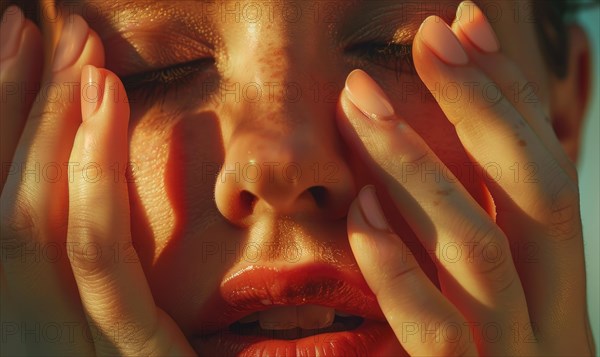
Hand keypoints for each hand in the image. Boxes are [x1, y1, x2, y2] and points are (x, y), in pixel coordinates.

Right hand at [0, 8, 193, 355]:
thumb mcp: (121, 313)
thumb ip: (95, 257)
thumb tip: (76, 171)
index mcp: (25, 317)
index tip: (14, 50)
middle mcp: (23, 334)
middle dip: (10, 108)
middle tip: (31, 25)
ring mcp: (61, 351)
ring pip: (29, 226)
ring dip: (45, 125)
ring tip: (71, 50)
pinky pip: (99, 266)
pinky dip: (92, 183)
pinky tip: (103, 106)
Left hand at [337, 2, 592, 355]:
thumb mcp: (490, 298)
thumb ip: (464, 230)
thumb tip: (419, 157)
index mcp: (557, 280)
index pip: (540, 167)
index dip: (505, 92)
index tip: (461, 25)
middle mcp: (552, 312)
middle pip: (532, 190)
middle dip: (483, 105)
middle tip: (429, 35)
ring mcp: (514, 356)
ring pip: (479, 247)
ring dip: (420, 166)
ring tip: (361, 102)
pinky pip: (436, 330)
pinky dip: (397, 265)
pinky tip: (358, 210)